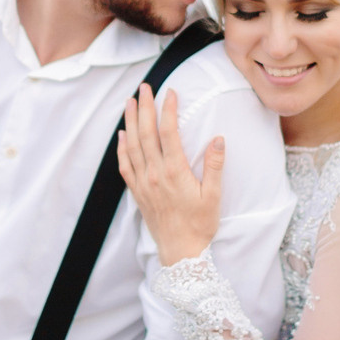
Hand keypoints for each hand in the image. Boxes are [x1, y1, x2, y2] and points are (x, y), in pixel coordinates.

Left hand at [117, 84, 224, 265]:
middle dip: (144, 107)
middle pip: (146, 133)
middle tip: (145, 87)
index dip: (168, 109)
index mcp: (174, 172)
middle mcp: (155, 174)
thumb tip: (218, 139)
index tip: (170, 92)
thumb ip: (214, 166)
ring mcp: (143, 183)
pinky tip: (122, 135)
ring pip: (132, 145)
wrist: (180, 252)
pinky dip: (122, 148)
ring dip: (130, 122)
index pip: (168, 132)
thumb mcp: (213, 196)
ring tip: (129, 102)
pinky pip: (125, 165)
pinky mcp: (137, 192)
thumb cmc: (199, 225)